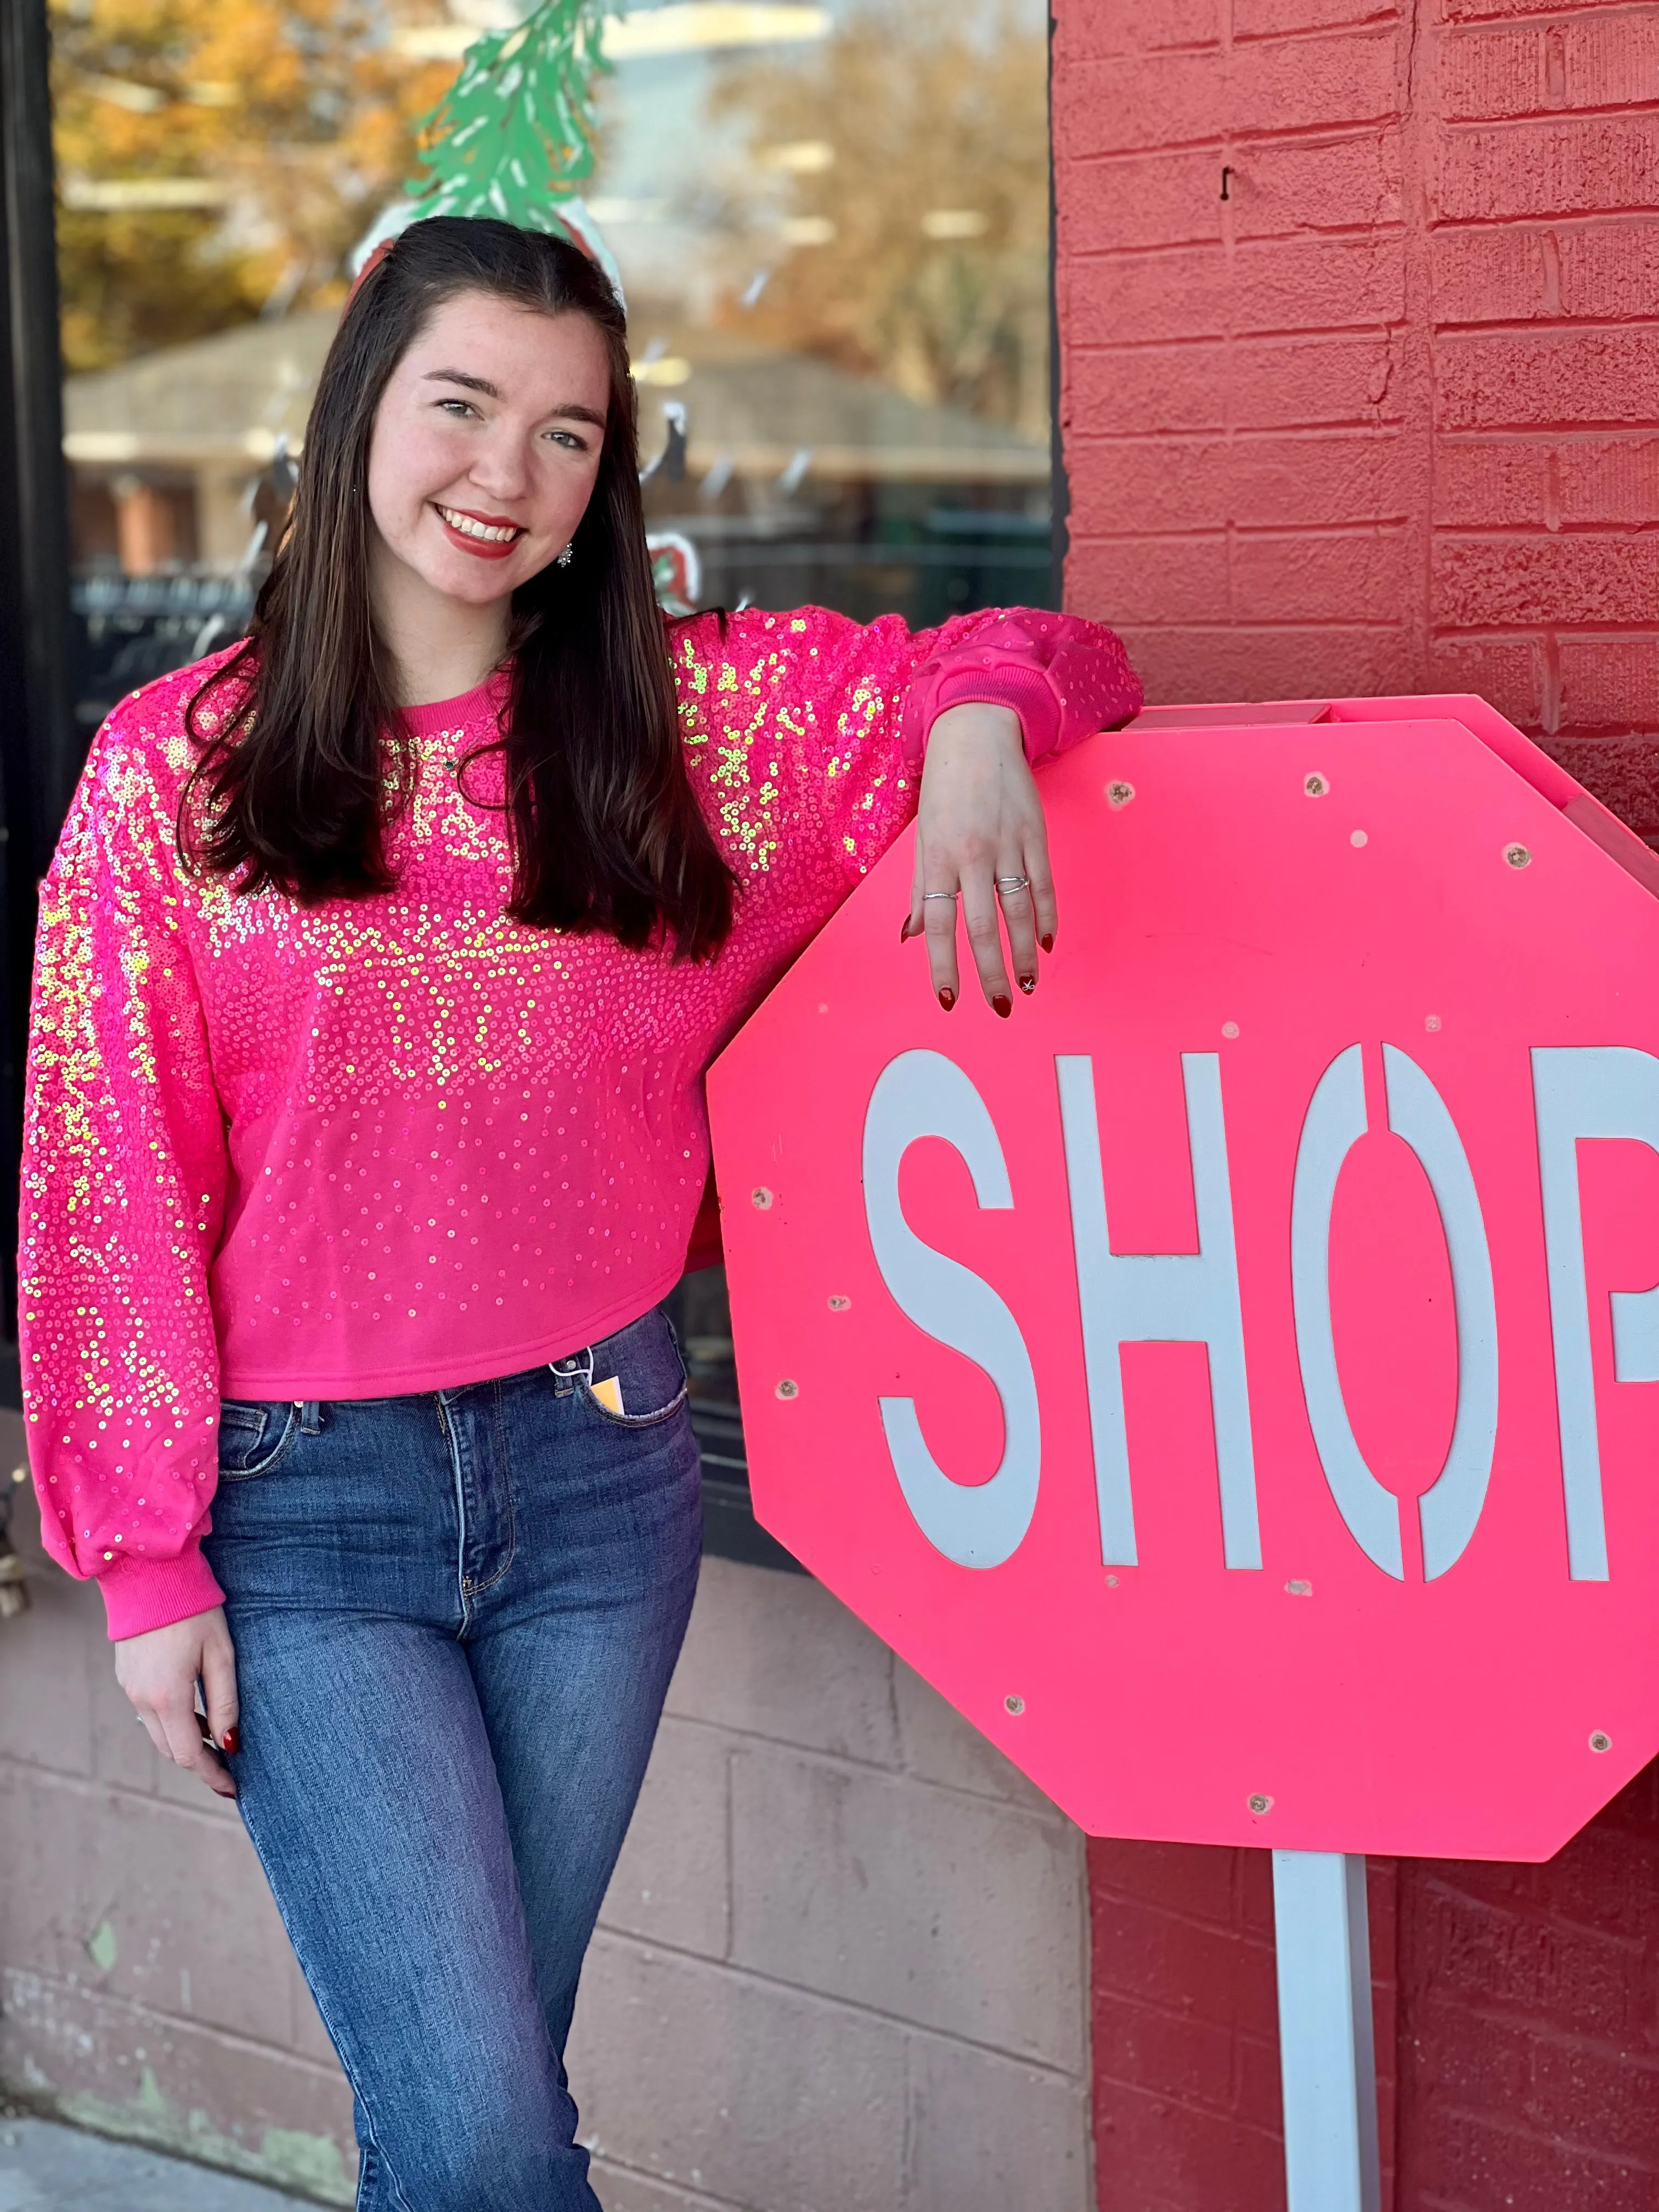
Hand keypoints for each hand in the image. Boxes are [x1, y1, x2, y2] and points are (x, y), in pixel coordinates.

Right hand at [114, 1606, 239, 1800]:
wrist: (149, 1574)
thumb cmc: (194, 1609)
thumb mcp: (221, 1653)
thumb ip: (225, 1700)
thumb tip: (231, 1742)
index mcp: (167, 1696)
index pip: (189, 1754)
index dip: (213, 1774)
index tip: (233, 1787)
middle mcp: (141, 1698)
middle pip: (171, 1749)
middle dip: (200, 1761)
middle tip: (229, 1766)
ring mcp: (129, 1688)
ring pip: (158, 1733)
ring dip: (184, 1741)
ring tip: (216, 1739)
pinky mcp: (126, 1676)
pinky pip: (149, 1712)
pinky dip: (171, 1721)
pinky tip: (193, 1710)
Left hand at [905, 702, 1056, 1014]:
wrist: (975, 734)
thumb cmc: (944, 790)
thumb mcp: (923, 838)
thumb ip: (922, 889)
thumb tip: (912, 935)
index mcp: (938, 858)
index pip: (940, 924)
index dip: (943, 966)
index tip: (950, 999)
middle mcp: (972, 854)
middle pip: (983, 926)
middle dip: (991, 973)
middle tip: (1001, 1006)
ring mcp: (1006, 844)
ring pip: (1018, 911)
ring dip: (1023, 953)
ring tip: (1027, 984)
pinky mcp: (1034, 834)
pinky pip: (1043, 884)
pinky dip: (1046, 917)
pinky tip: (1045, 943)